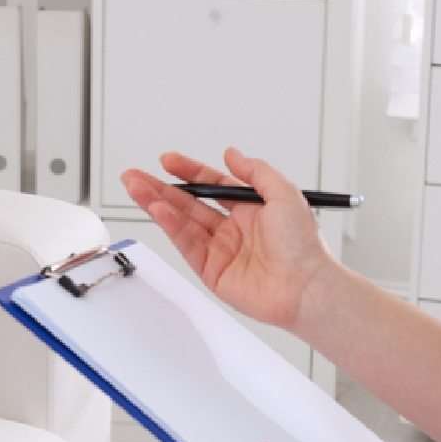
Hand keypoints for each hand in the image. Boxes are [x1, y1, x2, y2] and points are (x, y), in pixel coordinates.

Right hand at [122, 149, 335, 330]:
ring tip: (136, 188)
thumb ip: (255, 171)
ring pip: (181, 222)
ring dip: (157, 204)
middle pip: (189, 203)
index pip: (212, 185)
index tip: (168, 161)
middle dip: (160, 188)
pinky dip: (170, 227)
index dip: (189, 171)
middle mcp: (233, 229)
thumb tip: (231, 154)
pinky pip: (186, 244)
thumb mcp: (285, 193)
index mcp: (251, 210)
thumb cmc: (303, 246)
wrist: (304, 287)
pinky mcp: (211, 271)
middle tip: (136, 176)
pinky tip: (157, 210)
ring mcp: (220, 251)